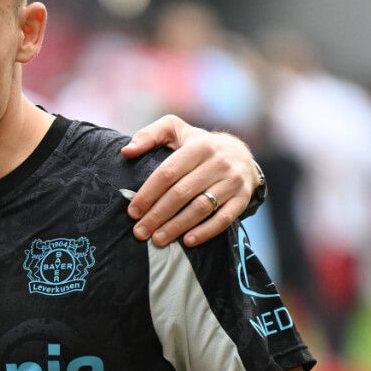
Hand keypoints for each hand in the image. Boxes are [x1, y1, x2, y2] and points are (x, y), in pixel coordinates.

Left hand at [121, 114, 259, 247]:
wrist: (241, 153)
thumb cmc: (197, 144)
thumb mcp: (174, 129)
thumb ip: (149, 136)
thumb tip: (126, 151)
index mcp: (198, 146)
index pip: (168, 173)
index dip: (148, 194)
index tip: (133, 211)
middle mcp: (218, 163)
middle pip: (182, 193)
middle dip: (158, 215)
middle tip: (140, 231)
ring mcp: (233, 181)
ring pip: (201, 208)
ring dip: (177, 226)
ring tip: (158, 239)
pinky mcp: (243, 197)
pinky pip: (224, 218)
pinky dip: (206, 231)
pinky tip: (188, 241)